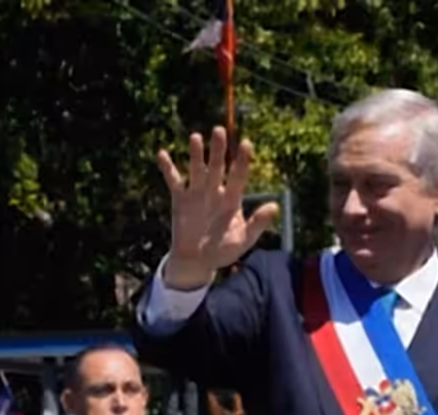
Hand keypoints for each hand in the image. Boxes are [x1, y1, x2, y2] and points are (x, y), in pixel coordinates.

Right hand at [156, 128, 282, 290]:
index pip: (239, 175)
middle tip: (219, 130)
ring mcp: (197, 193)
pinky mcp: (180, 199)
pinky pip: (174, 181)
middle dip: (218, 149)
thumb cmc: (223, 251)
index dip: (242, 160)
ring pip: (197, 169)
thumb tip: (275, 206)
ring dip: (196, 154)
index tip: (246, 144)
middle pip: (217, 166)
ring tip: (196, 137)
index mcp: (232, 199)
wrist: (197, 261)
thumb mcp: (243, 240)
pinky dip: (168, 168)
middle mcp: (215, 191)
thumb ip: (257, 224)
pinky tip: (162, 154)